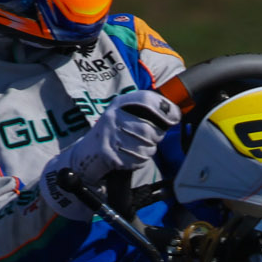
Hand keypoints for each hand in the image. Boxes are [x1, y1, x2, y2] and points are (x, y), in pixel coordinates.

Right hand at [37, 90, 180, 218]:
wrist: (86, 153)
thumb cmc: (113, 134)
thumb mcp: (125, 115)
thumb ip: (146, 111)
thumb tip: (174, 114)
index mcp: (119, 103)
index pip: (146, 100)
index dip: (165, 109)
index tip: (175, 117)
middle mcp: (112, 116)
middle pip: (148, 129)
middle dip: (156, 138)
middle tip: (152, 139)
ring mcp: (108, 136)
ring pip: (144, 147)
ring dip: (147, 151)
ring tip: (139, 149)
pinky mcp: (108, 154)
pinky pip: (135, 160)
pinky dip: (138, 162)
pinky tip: (130, 157)